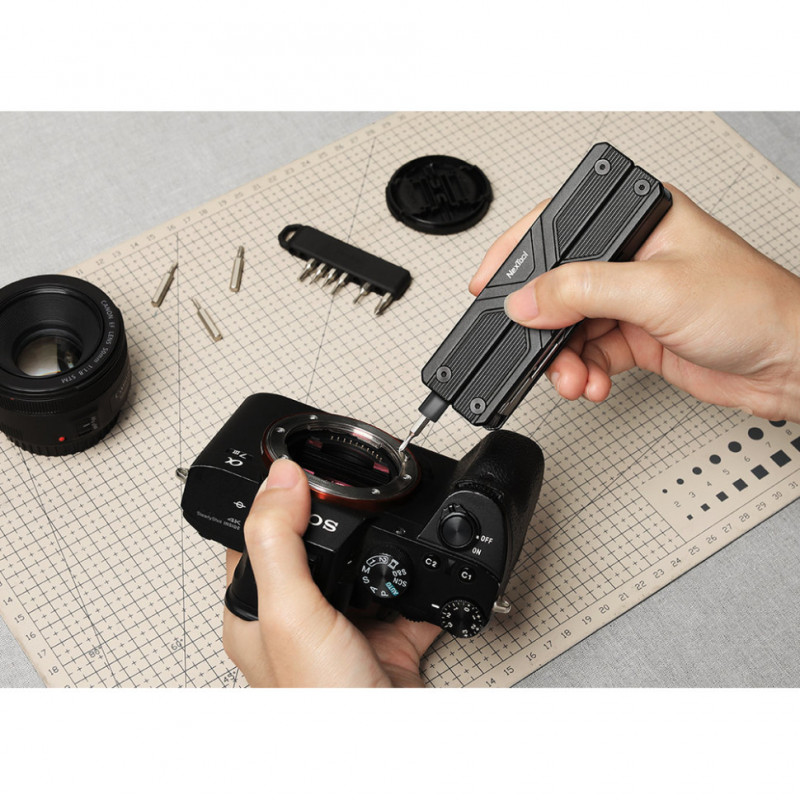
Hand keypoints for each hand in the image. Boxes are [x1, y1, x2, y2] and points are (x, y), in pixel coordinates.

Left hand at [222, 458, 440, 686]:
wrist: (389, 758)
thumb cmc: (323, 707)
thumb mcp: (291, 613)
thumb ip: (279, 542)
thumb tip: (280, 477)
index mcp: (258, 609)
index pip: (255, 536)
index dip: (273, 498)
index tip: (297, 464)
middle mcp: (299, 618)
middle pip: (317, 545)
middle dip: (340, 516)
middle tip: (356, 484)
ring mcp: (345, 628)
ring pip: (365, 566)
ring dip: (385, 544)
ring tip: (395, 518)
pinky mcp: (387, 639)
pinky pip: (409, 595)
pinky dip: (426, 580)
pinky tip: (433, 564)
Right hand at [469, 187, 799, 422]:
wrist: (791, 365)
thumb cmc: (755, 307)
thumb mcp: (657, 290)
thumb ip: (582, 291)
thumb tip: (526, 300)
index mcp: (638, 218)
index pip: (559, 225)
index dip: (517, 255)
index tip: (487, 287)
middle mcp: (630, 255)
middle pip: (558, 285)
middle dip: (543, 324)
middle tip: (531, 345)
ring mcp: (631, 297)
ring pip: (569, 326)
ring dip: (562, 358)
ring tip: (571, 377)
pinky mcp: (635, 334)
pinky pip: (588, 353)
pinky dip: (582, 372)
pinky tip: (592, 383)